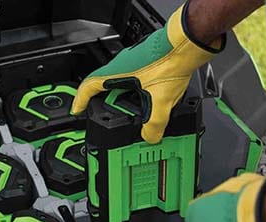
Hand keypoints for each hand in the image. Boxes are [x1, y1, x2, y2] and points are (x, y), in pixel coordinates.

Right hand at [71, 3, 221, 143]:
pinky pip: (134, 75)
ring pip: (121, 80)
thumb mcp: (161, 100)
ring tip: (136, 107)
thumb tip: (151, 136)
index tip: (77, 110)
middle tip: (112, 116)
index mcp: (115, 74)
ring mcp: (133, 59)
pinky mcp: (145, 57)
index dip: (80, 101)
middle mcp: (121, 64)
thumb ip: (155, 123)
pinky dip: (136, 87)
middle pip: (105, 86)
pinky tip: (150, 94)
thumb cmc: (171, 60)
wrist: (188, 41)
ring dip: (124, 94)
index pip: (88, 87)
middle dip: (107, 102)